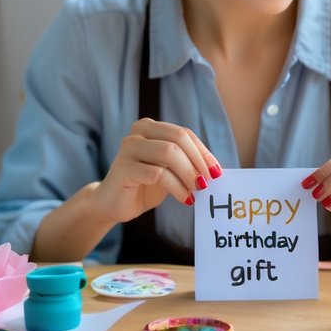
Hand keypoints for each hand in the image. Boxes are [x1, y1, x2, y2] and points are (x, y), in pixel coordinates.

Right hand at [95, 118, 219, 222]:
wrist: (112, 203)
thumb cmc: (144, 185)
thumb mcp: (168, 170)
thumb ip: (186, 163)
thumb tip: (216, 169)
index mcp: (150, 127)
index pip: (184, 134)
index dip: (203, 152)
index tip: (217, 171)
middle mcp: (138, 132)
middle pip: (178, 139)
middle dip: (198, 161)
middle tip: (209, 182)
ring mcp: (128, 147)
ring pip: (169, 153)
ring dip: (188, 174)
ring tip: (198, 191)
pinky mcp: (124, 167)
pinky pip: (158, 174)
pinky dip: (177, 188)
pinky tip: (185, 199)